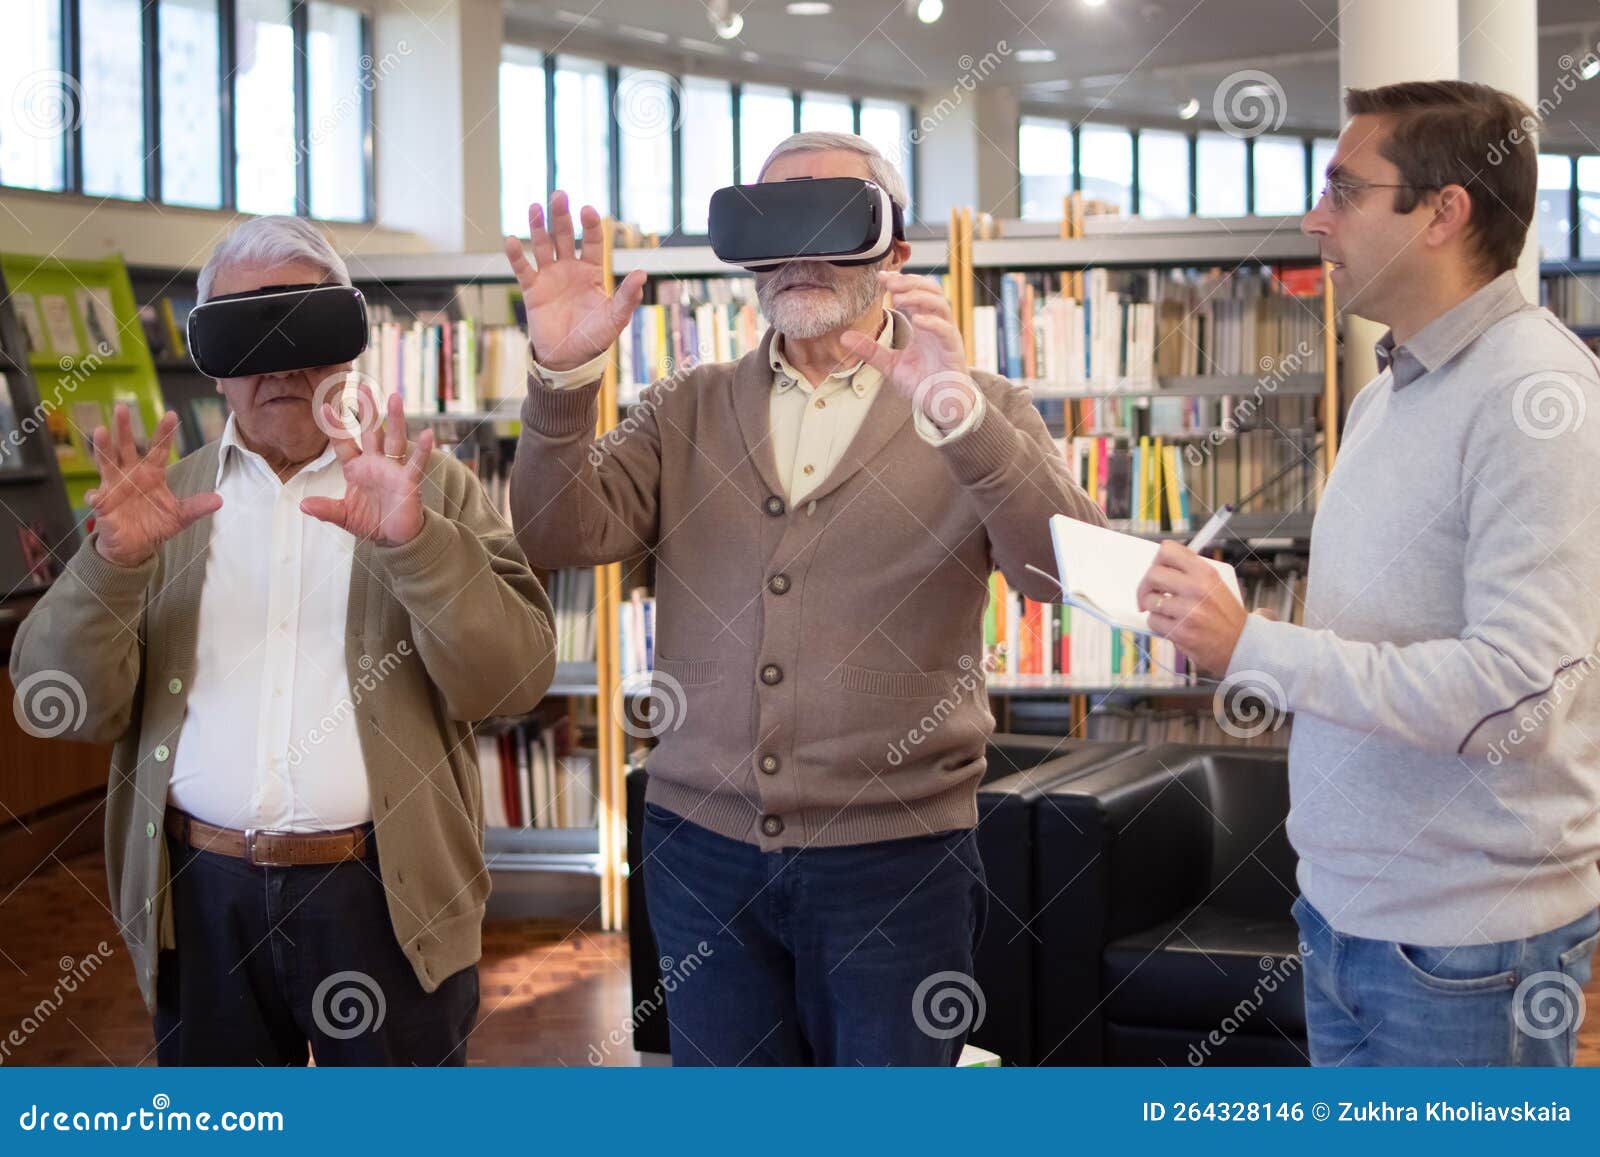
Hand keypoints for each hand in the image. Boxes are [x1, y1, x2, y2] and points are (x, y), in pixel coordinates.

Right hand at [87, 405, 220, 567]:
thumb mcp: (180, 516)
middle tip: (122, 407)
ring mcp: (114, 487)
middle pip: (127, 447)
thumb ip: (196, 506)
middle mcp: (131, 474)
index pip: (159, 449)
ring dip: (103, 447)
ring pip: (107, 463)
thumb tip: (220, 500)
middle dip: (124, 428)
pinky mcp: (103, 504)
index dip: (164, 433)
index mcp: (152, 473)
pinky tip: (94, 497)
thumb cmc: (155, 525)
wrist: (134, 545)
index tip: (172, 415)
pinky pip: (97, 498)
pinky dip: (94, 497)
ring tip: (100, 431)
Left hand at [300, 389, 433, 545]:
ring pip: (394, 439)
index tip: (324, 408)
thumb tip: (303, 504)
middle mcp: (375, 463)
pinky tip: (428, 434)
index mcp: (356, 468)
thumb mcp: (343, 516)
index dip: (335, 427)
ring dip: (395, 419)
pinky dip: (423, 450)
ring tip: (394, 397)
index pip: (343, 443)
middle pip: (371, 432)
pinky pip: (416, 463)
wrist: (395, 537)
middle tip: (363, 387)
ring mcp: (393, 469)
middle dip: (367, 410)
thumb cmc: (370, 520)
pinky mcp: (408, 481)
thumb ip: (325, 509)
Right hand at [503, 191, 647, 372]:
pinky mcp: (532, 290)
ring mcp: (550, 277)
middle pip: (565, 236)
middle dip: (561, 216)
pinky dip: (516, 256)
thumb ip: (628, 297)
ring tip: (535, 207)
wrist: (570, 358)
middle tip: (559, 195)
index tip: (588, 210)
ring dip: (538, 227)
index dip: (590, 225)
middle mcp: (570, 268)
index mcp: (592, 272)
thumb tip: (642, 274)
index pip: (592, 242)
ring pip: (543, 246)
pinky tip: (512, 240)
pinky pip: (523, 269)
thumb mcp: (615, 318)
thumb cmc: (595, 338)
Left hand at [839, 270, 977, 431]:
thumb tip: (844, 338)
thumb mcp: (891, 365)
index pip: (915, 293)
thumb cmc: (923, 383)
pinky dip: (933, 323)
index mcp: (923, 324)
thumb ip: (871, 351)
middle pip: (930, 291)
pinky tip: (917, 320)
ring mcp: (946, 336)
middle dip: (910, 282)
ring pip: (940, 305)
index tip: (880, 278)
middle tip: (889, 282)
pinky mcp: (953, 351)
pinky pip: (946, 331)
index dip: (900, 282)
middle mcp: (937, 325)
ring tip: (899, 298)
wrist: (942, 407)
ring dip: (919, 297)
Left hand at [1137, 541, 1249, 675]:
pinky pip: (1153, 621)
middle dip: (1145, 586)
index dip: (1156, 561)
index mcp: (1205, 572)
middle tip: (1149, 595)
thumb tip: (1157, 567)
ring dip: (1152, 607)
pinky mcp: (1180, 632)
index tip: (1156, 571)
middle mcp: (1197, 588)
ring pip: (1149, 600)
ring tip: (1166, 612)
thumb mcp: (1214, 584)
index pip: (1167, 550)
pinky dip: (1157, 624)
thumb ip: (1189, 573)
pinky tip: (1171, 625)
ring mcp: (1188, 611)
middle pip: (1152, 574)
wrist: (1241, 644)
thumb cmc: (1225, 615)